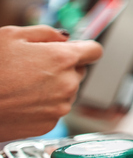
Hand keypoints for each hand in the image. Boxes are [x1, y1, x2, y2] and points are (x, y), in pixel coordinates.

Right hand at [0, 26, 102, 140]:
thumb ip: (47, 33)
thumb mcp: (13, 36)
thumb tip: (66, 37)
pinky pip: (56, 109)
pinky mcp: (50, 124)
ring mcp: (60, 106)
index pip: (95, 51)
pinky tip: (23, 100)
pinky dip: (45, 104)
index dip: (84, 48)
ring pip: (68, 91)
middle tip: (36, 67)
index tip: (77, 50)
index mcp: (63, 58)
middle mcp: (68, 83)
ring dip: (55, 86)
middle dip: (65, 67)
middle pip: (79, 71)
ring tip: (25, 85)